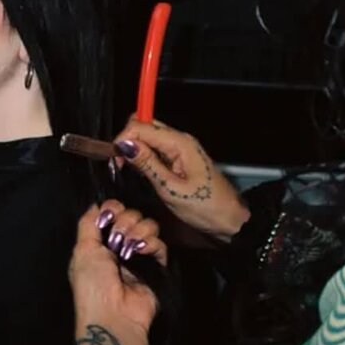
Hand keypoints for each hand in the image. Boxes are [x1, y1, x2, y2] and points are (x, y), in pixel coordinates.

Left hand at [70, 202, 162, 344]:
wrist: (112, 314)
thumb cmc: (92, 285)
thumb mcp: (82, 251)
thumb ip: (87, 225)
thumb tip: (96, 205)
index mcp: (99, 243)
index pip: (112, 213)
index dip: (114, 208)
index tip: (111, 213)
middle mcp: (118, 247)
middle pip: (132, 216)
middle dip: (125, 220)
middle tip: (118, 237)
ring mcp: (138, 256)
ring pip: (148, 226)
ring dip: (138, 231)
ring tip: (128, 247)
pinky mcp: (156, 266)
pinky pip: (160, 244)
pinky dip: (151, 243)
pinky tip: (141, 250)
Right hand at [113, 117, 249, 241]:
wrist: (228, 219)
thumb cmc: (206, 207)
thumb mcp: (171, 189)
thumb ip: (148, 165)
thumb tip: (125, 145)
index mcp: (180, 143)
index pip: (141, 126)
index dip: (124, 140)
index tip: (115, 161)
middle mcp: (180, 140)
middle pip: (144, 124)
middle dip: (127, 140)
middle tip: (119, 164)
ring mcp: (180, 148)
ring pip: (148, 135)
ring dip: (134, 148)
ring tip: (127, 169)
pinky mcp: (178, 158)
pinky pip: (155, 148)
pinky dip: (143, 155)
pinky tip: (140, 172)